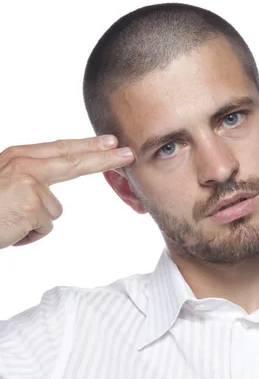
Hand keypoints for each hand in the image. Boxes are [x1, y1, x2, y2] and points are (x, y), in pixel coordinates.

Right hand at [0, 136, 133, 247]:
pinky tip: (10, 230)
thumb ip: (27, 181)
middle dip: (103, 158)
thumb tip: (50, 196)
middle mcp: (24, 164)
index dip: (86, 146)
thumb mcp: (2, 183)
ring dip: (34, 224)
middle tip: (127, 153)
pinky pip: (43, 229)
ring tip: (8, 222)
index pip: (59, 149)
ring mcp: (30, 183)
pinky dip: (28, 236)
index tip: (109, 142)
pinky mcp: (33, 205)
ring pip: (53, 212)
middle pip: (73, 161)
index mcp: (17, 157)